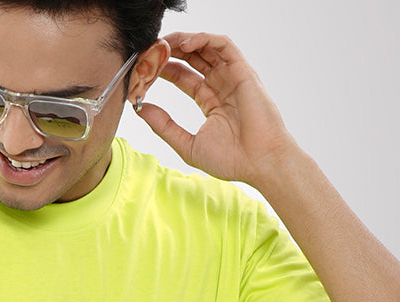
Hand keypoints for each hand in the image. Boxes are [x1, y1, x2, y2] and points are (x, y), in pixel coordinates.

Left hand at [137, 32, 296, 189]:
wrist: (260, 163)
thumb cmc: (230, 159)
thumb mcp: (187, 144)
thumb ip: (164, 126)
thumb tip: (140, 109)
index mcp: (210, 100)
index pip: (183, 76)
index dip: (164, 70)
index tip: (144, 70)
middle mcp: (221, 84)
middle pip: (192, 57)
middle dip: (170, 51)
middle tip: (149, 50)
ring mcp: (232, 76)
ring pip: (206, 47)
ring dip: (183, 41)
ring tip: (162, 43)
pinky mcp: (243, 71)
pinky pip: (223, 45)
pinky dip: (204, 39)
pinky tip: (185, 45)